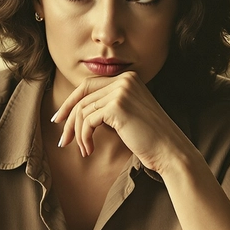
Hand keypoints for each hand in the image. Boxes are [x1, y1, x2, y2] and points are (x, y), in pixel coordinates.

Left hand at [51, 72, 193, 173]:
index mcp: (127, 78)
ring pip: (83, 110)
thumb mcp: (126, 114)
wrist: (169, 151)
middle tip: (62, 139)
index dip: (71, 102)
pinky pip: (88, 121)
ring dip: (79, 134)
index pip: (89, 85)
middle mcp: (124, 80)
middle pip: (82, 95)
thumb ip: (107, 105)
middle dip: (68, 118)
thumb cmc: (149, 138)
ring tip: (84, 150)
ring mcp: (121, 91)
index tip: (60, 120)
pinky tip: (89, 150)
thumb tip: (76, 110)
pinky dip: (84, 137)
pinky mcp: (117, 106)